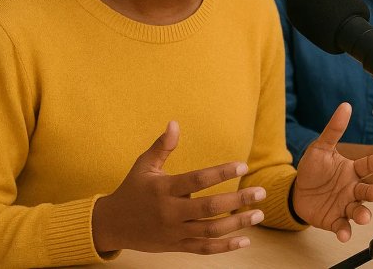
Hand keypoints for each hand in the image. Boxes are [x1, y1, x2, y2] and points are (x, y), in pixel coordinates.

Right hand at [92, 121, 266, 254]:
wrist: (111, 225)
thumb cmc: (131, 189)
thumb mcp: (143, 165)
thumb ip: (162, 146)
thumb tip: (175, 123)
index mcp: (164, 189)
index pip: (197, 180)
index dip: (221, 173)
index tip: (242, 165)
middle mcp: (170, 212)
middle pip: (209, 208)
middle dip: (238, 200)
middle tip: (261, 192)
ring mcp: (174, 232)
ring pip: (210, 230)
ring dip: (237, 224)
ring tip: (259, 214)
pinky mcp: (176, 246)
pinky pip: (204, 249)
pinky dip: (225, 246)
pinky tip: (245, 240)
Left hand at [293, 103, 372, 241]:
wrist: (297, 192)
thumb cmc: (313, 169)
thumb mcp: (320, 147)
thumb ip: (334, 129)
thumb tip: (345, 106)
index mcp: (353, 170)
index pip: (369, 164)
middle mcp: (353, 189)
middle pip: (368, 190)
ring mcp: (345, 206)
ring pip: (359, 211)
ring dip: (362, 214)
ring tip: (363, 216)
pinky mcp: (335, 221)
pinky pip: (343, 227)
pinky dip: (345, 232)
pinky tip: (344, 234)